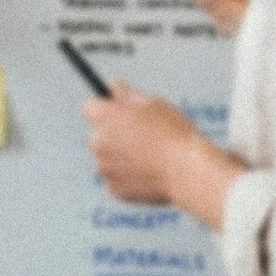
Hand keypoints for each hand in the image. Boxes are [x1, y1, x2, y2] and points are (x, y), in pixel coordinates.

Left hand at [84, 82, 235, 222]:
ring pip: (109, 158)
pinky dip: (129, 177)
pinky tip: (150, 173)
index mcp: (104, 117)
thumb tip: (112, 86)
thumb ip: (126, 94)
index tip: (119, 112)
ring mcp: (104, 168)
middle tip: (142, 136)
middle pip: (99, 134)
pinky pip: (118, 179)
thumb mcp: (152, 102)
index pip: (90, 107)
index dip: (106, 109)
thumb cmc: (172, 132)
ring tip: (150, 157)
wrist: (185, 170)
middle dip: (114, 134)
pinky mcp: (114, 190)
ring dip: (121, 157)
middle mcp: (97, 142)